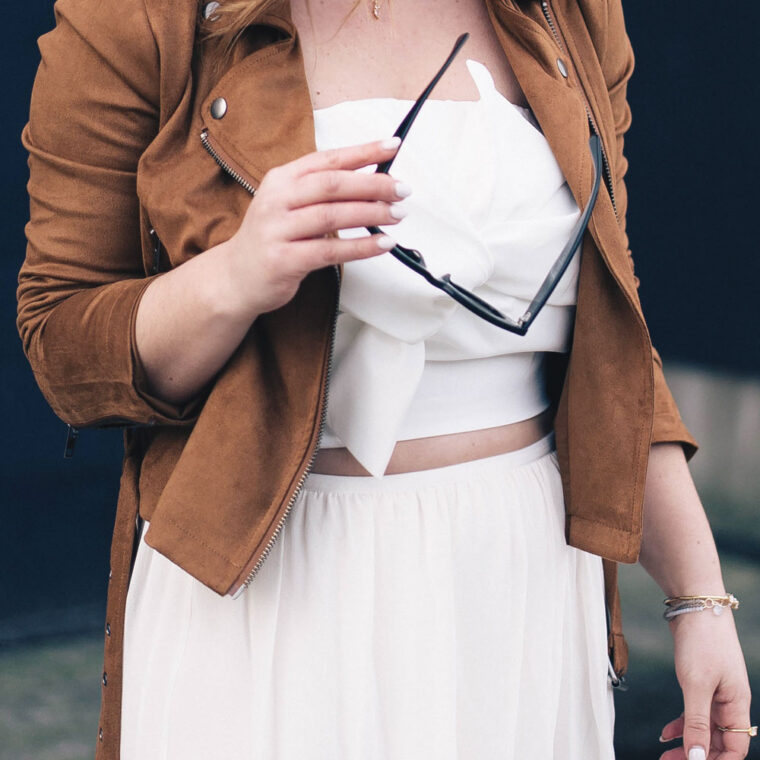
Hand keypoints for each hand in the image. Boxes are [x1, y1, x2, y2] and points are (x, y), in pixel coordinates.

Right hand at [222, 137, 410, 318]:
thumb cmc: (272, 239)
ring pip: (332, 216)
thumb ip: (322, 193)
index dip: (363, 152)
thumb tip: (374, 182)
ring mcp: (277, 230)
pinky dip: (360, 247)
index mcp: (281, 179)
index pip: (327, 159)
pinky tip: (382, 244)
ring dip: (370, 214)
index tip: (393, 147)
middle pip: (332, 185)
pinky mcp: (283, 260)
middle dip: (373, 185)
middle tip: (402, 190)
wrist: (236, 278)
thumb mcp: (289, 205)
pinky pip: (329, 251)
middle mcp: (276, 200)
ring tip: (397, 215)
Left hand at [659, 609, 752, 758]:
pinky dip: (681, 724)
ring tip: (665, 754)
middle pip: (717, 741)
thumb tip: (697, 758)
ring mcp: (715, 692)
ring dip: (687, 743)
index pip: (735, 748)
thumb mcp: (696, 685)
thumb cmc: (702, 642)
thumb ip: (696, 722)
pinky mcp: (699, 682)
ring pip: (703, 728)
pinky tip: (666, 733)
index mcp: (737, 705)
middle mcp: (729, 702)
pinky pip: (693, 712)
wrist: (695, 606)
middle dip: (697, 755)